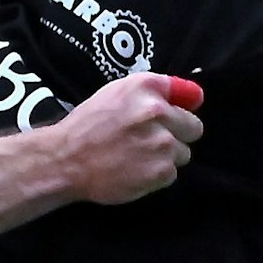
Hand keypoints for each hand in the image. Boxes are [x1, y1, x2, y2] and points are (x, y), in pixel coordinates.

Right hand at [50, 74, 203, 204]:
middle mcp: (157, 111)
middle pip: (193, 127)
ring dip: (165, 156)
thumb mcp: (115, 94)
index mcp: (144, 87)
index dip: (180, 107)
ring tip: (137, 156)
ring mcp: (162, 143)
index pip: (188, 93)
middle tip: (149, 140)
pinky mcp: (161, 171)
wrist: (66, 160)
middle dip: (176, 134)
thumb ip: (154, 92)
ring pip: (183, 152)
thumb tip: (197, 97)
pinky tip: (134, 170)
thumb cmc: (88, 125)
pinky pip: (172, 173)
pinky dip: (156, 175)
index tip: (170, 115)